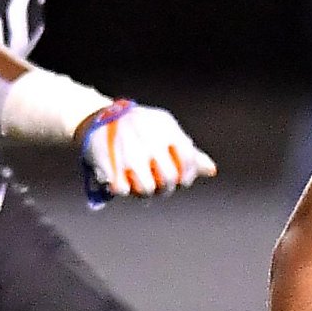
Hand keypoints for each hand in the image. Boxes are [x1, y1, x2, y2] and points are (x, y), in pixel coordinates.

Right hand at [77, 99, 217, 205]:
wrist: (100, 117)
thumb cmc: (140, 127)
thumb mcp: (165, 130)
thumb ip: (188, 152)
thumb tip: (212, 170)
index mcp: (166, 128)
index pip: (188, 160)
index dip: (187, 176)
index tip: (182, 181)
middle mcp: (149, 139)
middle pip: (169, 179)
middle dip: (166, 189)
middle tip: (160, 188)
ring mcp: (129, 153)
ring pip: (148, 189)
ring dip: (145, 193)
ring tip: (141, 185)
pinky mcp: (109, 164)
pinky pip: (124, 190)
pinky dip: (124, 190)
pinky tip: (124, 181)